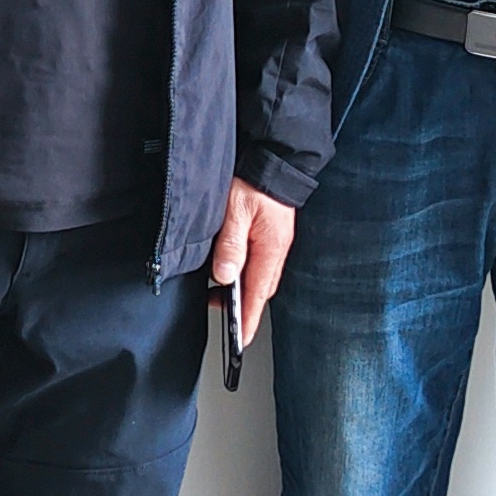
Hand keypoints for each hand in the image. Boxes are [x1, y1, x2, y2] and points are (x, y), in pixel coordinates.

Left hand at [210, 180, 296, 346]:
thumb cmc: (255, 180)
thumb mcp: (235, 212)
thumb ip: (231, 245)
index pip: (259, 294)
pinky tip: (230, 268)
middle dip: (243, 306)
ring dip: (242, 287)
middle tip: (220, 312)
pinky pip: (259, 262)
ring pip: (259, 276)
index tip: (242, 339)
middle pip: (260, 289)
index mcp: (271, 249)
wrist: (275, 157)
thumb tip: (224, 276)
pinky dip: (245, 271)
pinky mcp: (271, 234)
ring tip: (218, 291)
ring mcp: (275, 243)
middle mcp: (276, 250)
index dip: (249, 318)